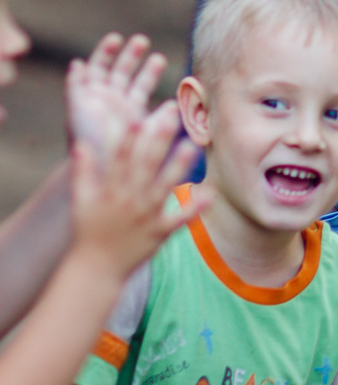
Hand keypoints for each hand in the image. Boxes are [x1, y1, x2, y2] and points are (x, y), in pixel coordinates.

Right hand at [66, 33, 166, 162]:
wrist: (107, 169)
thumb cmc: (133, 154)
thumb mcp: (152, 132)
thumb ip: (164, 117)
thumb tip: (177, 102)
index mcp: (132, 107)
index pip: (142, 84)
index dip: (150, 71)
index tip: (160, 57)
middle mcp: (113, 101)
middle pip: (122, 71)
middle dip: (131, 56)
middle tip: (142, 40)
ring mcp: (94, 100)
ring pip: (99, 71)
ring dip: (106, 55)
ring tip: (116, 38)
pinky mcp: (75, 106)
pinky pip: (74, 86)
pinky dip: (76, 75)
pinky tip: (79, 63)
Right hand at [69, 101, 203, 279]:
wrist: (95, 270)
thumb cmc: (87, 232)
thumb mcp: (80, 200)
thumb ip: (83, 172)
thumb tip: (82, 144)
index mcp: (109, 190)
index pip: (119, 159)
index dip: (128, 138)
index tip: (139, 117)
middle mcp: (128, 200)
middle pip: (145, 164)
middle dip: (158, 139)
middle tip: (171, 115)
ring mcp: (145, 217)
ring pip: (163, 187)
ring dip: (178, 166)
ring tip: (192, 146)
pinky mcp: (159, 234)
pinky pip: (179, 219)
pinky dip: (194, 208)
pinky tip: (209, 194)